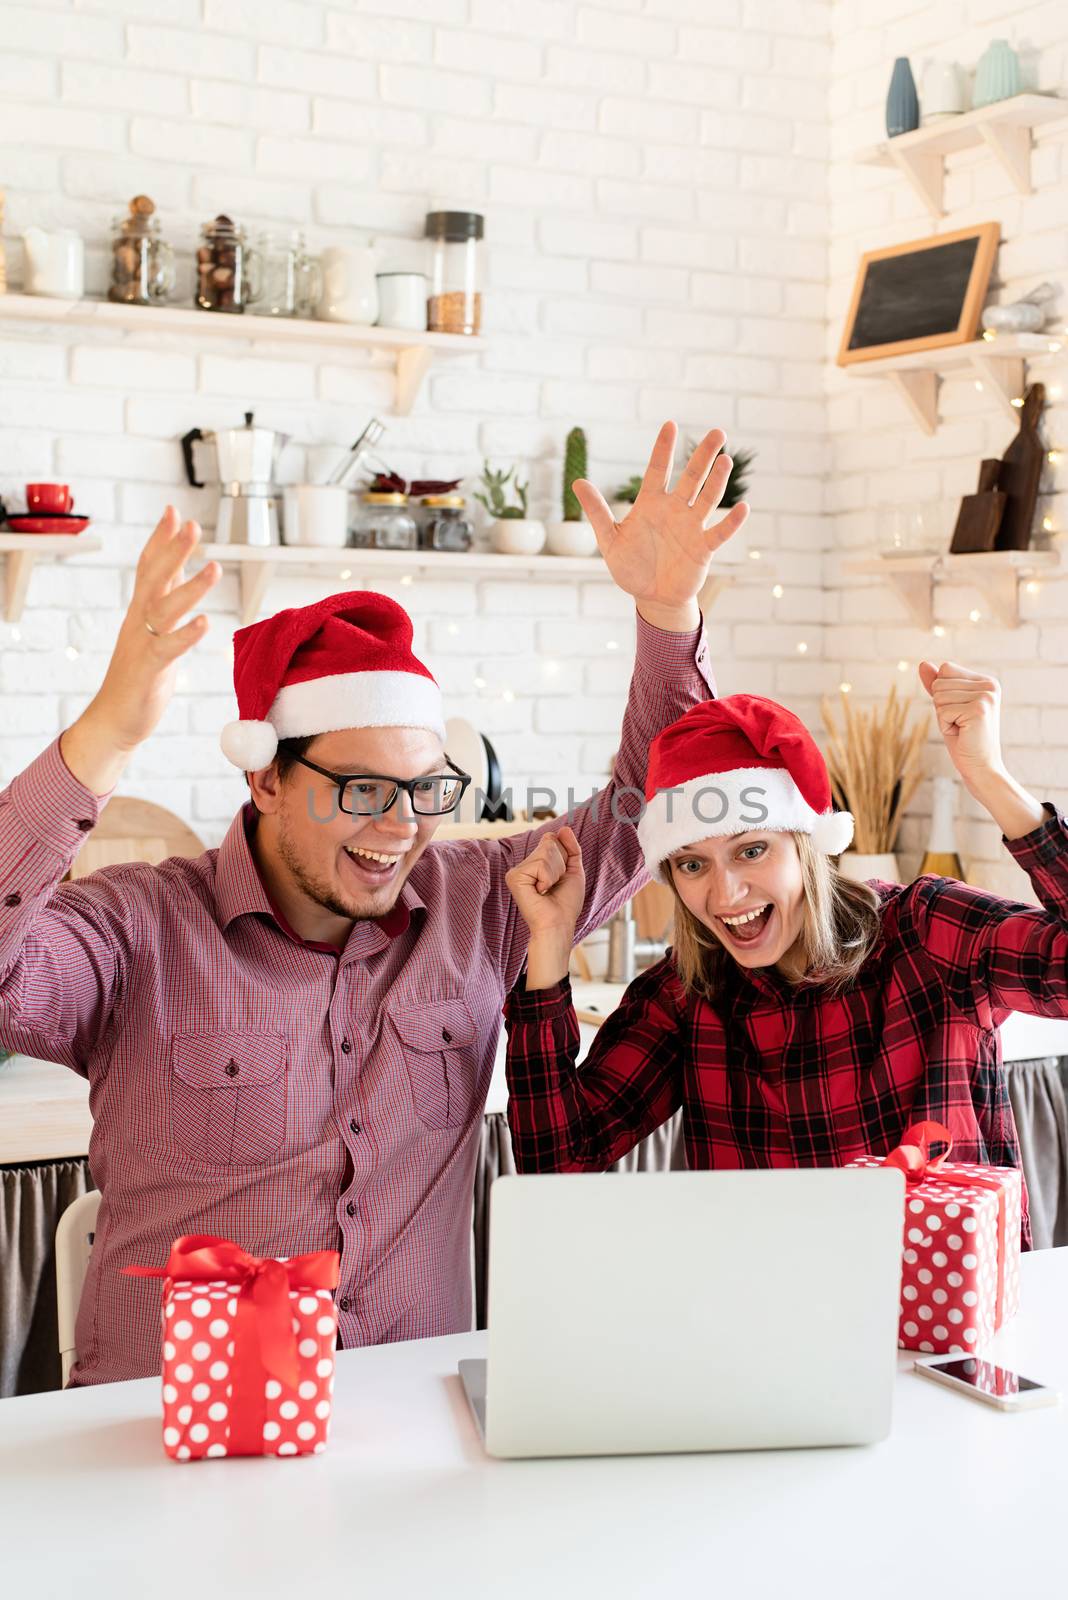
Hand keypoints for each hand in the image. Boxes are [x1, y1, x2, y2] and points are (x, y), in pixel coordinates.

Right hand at [74, 509, 220, 755]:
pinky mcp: (149, 670)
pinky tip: (204, 623)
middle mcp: (138, 622)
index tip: (173, 511)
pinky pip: (167, 649)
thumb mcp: (154, 630)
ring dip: (190, 588)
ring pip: (165, 609)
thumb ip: (164, 600)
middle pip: (154, 579)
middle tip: (192, 525)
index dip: (160, 539)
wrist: (115, 718)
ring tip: (214, 568)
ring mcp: (142, 644)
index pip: (147, 567)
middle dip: (173, 551)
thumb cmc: (140, 673)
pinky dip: (185, 635)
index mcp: (140, 611)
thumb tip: (176, 568)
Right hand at [505, 826, 585, 937]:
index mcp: (535, 862)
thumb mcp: (573, 869)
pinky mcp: (514, 877)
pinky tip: (540, 892)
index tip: (560, 877)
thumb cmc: (566, 903)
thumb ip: (570, 848)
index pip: (552, 839)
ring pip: (545, 852)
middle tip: (554, 885)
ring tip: (547, 889)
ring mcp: (517, 870)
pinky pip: (540, 864)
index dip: (564, 857)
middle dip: (561, 864)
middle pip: (549, 843)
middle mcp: (523, 865)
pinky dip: (548, 878)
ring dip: (555, 873)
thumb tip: (564, 828)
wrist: (559, 923)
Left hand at [571, 422, 748, 609]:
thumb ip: (597, 512)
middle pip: (691, 477)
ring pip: (707, 498)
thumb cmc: (630, 567)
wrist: (651, 598)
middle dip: (704, 455)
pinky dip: (732, 522)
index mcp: (651, 505)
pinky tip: (743, 508)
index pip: (658, 470)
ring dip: (717, 481)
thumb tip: (577, 483)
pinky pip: (720, 532)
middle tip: (718, 432)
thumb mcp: (609, 540)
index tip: (670, 425)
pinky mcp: (703, 548)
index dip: (663, 449)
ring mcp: (691, 528)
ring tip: (725, 460)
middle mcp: (674, 510)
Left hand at [918, 660, 1004, 784]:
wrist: (981, 767)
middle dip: (941, 707)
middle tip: (960, 724)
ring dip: (943, 717)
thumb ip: (937, 685)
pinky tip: (962, 734)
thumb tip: (922, 664)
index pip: (946, 669)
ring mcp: (985, 696)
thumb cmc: (963, 739)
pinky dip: (945, 726)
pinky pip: (942, 711)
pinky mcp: (978, 710)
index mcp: (986, 681)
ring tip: (962, 729)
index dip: (942, 694)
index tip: (959, 712)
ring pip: (939, 696)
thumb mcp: (947, 707)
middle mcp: (989, 685)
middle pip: (940, 682)